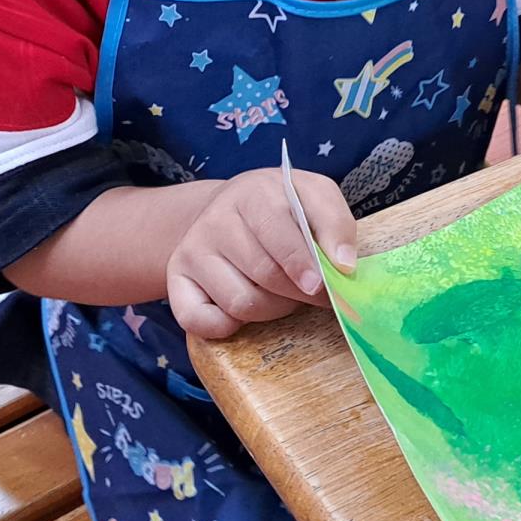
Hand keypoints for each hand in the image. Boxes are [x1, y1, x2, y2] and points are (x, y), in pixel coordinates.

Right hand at [166, 168, 357, 338]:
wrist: (227, 210)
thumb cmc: (282, 207)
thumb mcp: (314, 197)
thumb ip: (336, 224)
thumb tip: (344, 265)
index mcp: (253, 193)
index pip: (277, 233)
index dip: (302, 264)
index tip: (321, 286)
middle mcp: (215, 220)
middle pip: (264, 274)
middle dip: (298, 293)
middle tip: (313, 294)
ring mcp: (192, 251)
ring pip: (240, 303)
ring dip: (272, 309)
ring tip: (280, 293)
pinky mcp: (176, 282)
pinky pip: (200, 321)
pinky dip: (226, 327)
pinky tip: (243, 310)